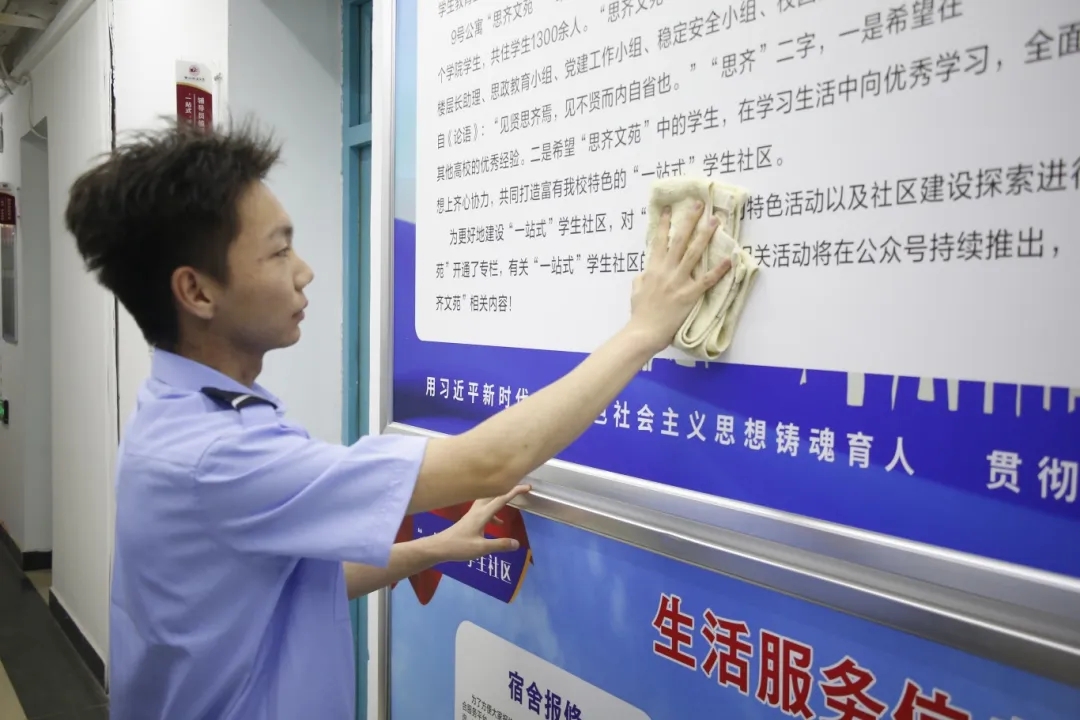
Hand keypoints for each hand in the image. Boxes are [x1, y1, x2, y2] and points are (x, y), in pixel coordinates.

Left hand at [434, 484, 530, 562]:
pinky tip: (498, 523)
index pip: (501, 499)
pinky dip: (495, 512)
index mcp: (482, 514)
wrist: (439, 547)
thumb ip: (499, 545)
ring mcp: (473, 513)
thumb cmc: (459, 546)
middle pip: (495, 494)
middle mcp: (478, 510)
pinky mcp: (470, 519)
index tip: (527, 487)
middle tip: (522, 488)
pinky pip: (486, 509)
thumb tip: (517, 543)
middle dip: (509, 489)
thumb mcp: (481, 548)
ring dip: (501, 498)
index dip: (515, 491)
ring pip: (489, 500)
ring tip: (512, 500)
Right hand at [628, 202, 731, 352]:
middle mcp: (666, 270)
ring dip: (705, 235)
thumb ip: (641, 278)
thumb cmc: (639, 313)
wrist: (643, 332)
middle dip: (690, 220)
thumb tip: (645, 272)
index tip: (671, 209)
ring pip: (693, 253)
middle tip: (700, 204)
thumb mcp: (636, 290)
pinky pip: (706, 280)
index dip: (665, 224)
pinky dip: (719, 270)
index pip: (659, 241)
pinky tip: (730, 259)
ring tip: (715, 221)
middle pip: (679, 240)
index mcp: (653, 269)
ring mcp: (678, 282)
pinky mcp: (689, 295)